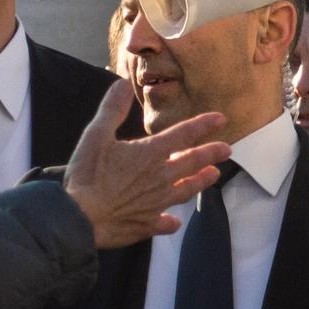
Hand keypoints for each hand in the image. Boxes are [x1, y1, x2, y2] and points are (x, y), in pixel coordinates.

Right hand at [61, 80, 229, 249]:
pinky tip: (174, 222)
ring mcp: (154, 204)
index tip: (221, 119)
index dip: (203, 125)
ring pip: (184, 191)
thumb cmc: (87, 175)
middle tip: (228, 149)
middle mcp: (158, 178)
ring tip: (214, 176)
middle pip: (191, 163)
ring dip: (200, 182)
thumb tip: (122, 84)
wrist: (80, 217)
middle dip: (211, 154)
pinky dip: (170, 222)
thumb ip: (112, 109)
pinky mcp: (145, 225)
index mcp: (149, 154)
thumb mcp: (96, 134)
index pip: (183, 135)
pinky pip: (163, 224)